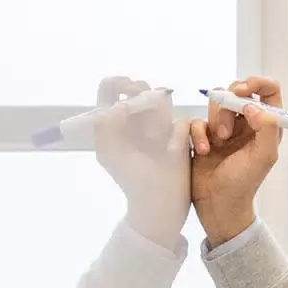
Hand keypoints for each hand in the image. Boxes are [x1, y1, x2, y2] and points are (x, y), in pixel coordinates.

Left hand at [86, 75, 192, 245]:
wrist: (159, 203)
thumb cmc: (131, 178)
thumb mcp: (108, 151)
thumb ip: (106, 123)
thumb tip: (121, 105)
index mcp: (115, 120)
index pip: (111, 87)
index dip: (118, 84)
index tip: (126, 96)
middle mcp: (136, 117)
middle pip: (139, 87)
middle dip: (141, 98)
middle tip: (142, 115)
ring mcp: (159, 123)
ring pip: (162, 99)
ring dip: (159, 116)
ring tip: (157, 138)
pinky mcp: (179, 133)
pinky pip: (180, 121)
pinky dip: (176, 132)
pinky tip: (172, 149)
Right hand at [187, 75, 287, 247]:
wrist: (218, 204)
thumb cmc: (244, 183)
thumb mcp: (264, 157)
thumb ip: (266, 127)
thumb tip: (252, 105)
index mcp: (265, 126)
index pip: (268, 90)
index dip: (257, 83)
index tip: (243, 91)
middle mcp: (246, 123)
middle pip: (238, 92)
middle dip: (230, 104)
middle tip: (228, 128)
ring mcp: (224, 128)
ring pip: (216, 103)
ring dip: (216, 121)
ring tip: (218, 144)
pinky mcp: (203, 135)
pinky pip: (197, 120)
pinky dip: (198, 134)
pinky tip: (203, 151)